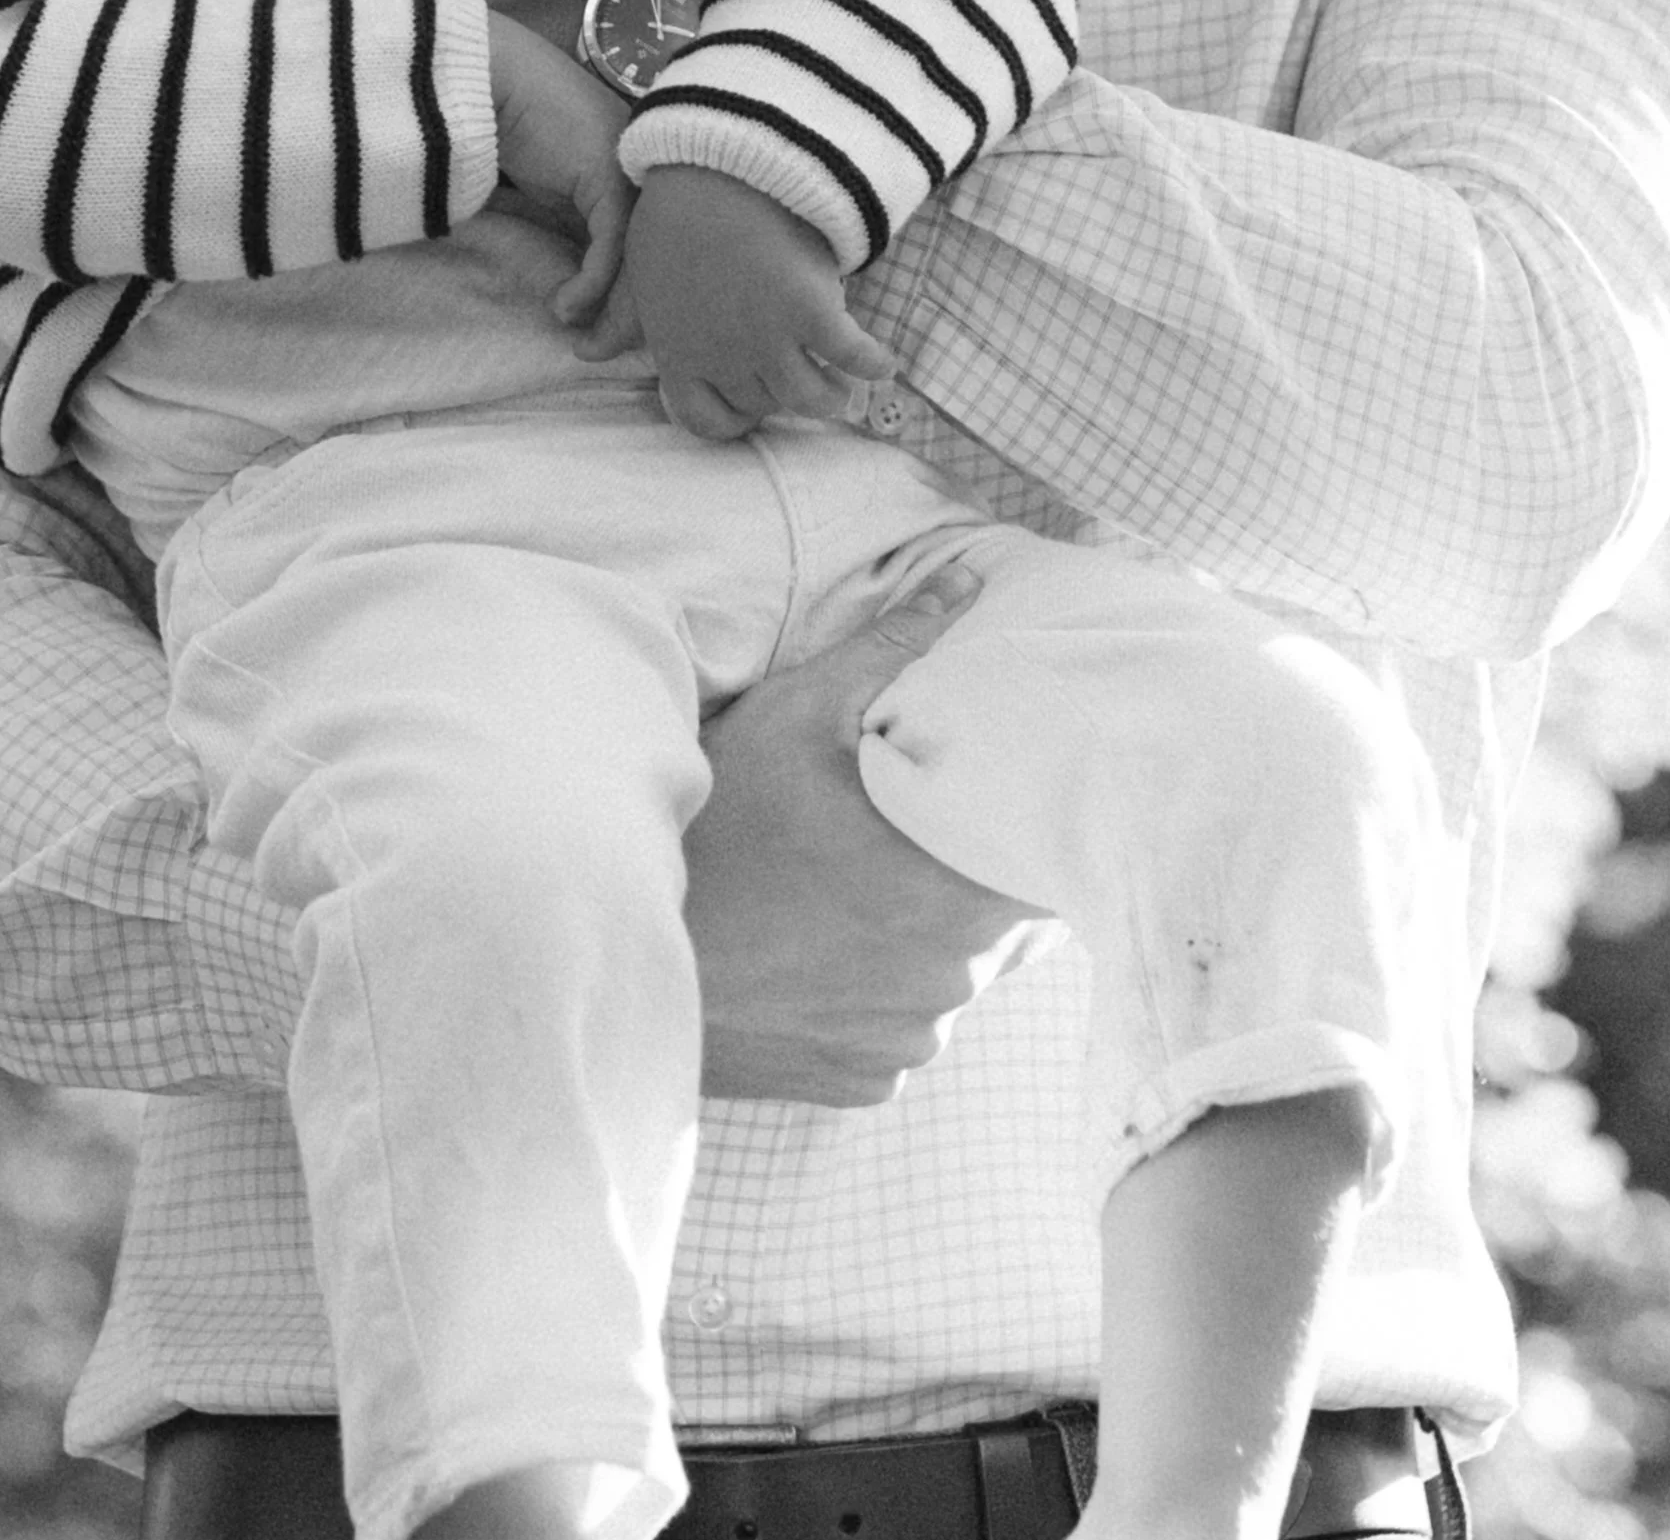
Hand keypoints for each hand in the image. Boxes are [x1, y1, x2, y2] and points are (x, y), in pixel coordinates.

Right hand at [487, 15, 632, 327]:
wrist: (475, 77)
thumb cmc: (496, 127)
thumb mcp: (534, 191)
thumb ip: (558, 228)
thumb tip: (569, 292)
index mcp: (622, 167)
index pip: (641, 244)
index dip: (625, 296)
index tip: (596, 335)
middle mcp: (634, 167)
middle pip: (651, 255)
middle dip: (627, 315)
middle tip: (595, 353)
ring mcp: (626, 167)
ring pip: (638, 256)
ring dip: (613, 310)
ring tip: (585, 344)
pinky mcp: (608, 173)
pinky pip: (612, 244)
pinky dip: (592, 283)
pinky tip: (565, 307)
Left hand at [578, 166, 897, 437]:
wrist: (719, 169)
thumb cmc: (672, 215)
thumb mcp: (635, 273)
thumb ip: (621, 320)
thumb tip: (584, 353)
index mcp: (679, 354)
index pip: (706, 420)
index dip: (733, 417)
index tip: (751, 402)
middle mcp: (727, 360)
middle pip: (765, 403)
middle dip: (782, 394)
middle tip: (801, 375)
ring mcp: (774, 340)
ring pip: (815, 398)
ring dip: (833, 395)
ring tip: (843, 386)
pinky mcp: (815, 314)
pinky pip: (856, 358)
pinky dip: (875, 364)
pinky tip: (885, 363)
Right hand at [685, 564, 1021, 1101]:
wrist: (621, 951)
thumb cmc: (717, 828)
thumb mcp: (798, 716)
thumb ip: (894, 651)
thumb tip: (964, 588)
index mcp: (956, 895)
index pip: (1048, 866)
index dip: (1033, 827)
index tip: (1003, 799)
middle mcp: (949, 985)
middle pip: (1000, 920)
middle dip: (968, 873)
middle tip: (903, 828)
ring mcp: (905, 1042)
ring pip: (950, 974)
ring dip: (921, 935)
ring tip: (849, 888)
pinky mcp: (860, 1082)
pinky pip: (899, 1027)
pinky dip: (876, 991)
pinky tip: (820, 947)